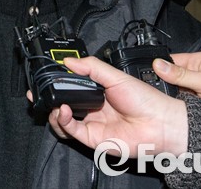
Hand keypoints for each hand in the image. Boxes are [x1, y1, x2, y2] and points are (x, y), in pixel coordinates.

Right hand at [44, 56, 188, 154]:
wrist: (159, 123)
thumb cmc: (146, 100)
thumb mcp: (116, 76)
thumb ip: (91, 67)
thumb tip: (69, 61)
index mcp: (98, 91)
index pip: (71, 86)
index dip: (58, 82)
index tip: (47, 75)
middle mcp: (92, 108)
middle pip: (63, 103)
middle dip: (49, 97)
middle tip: (40, 89)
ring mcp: (91, 123)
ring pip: (62, 119)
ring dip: (54, 110)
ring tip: (55, 101)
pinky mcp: (91, 138)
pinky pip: (70, 130)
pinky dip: (62, 120)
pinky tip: (63, 110)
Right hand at [154, 52, 200, 109]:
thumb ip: (182, 75)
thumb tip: (158, 64)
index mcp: (199, 60)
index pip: (169, 60)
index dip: (156, 69)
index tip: (144, 79)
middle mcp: (196, 72)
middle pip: (169, 77)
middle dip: (161, 86)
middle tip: (153, 96)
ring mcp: (196, 88)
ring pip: (173, 91)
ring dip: (169, 98)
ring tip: (163, 104)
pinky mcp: (197, 102)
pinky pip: (180, 102)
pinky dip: (176, 106)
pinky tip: (173, 111)